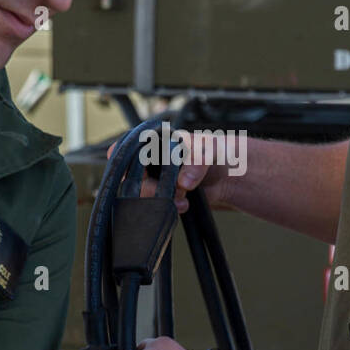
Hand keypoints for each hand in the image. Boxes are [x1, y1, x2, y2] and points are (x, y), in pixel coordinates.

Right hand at [107, 130, 232, 215]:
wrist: (228, 176)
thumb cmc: (215, 152)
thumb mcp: (210, 150)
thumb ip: (198, 162)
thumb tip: (184, 182)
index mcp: (157, 141)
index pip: (132, 146)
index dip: (122, 153)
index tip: (120, 159)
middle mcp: (151, 161)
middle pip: (132, 174)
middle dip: (150, 186)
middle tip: (173, 188)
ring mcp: (155, 180)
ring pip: (142, 193)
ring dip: (159, 199)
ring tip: (182, 199)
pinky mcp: (163, 198)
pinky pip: (156, 206)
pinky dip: (168, 208)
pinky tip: (183, 206)